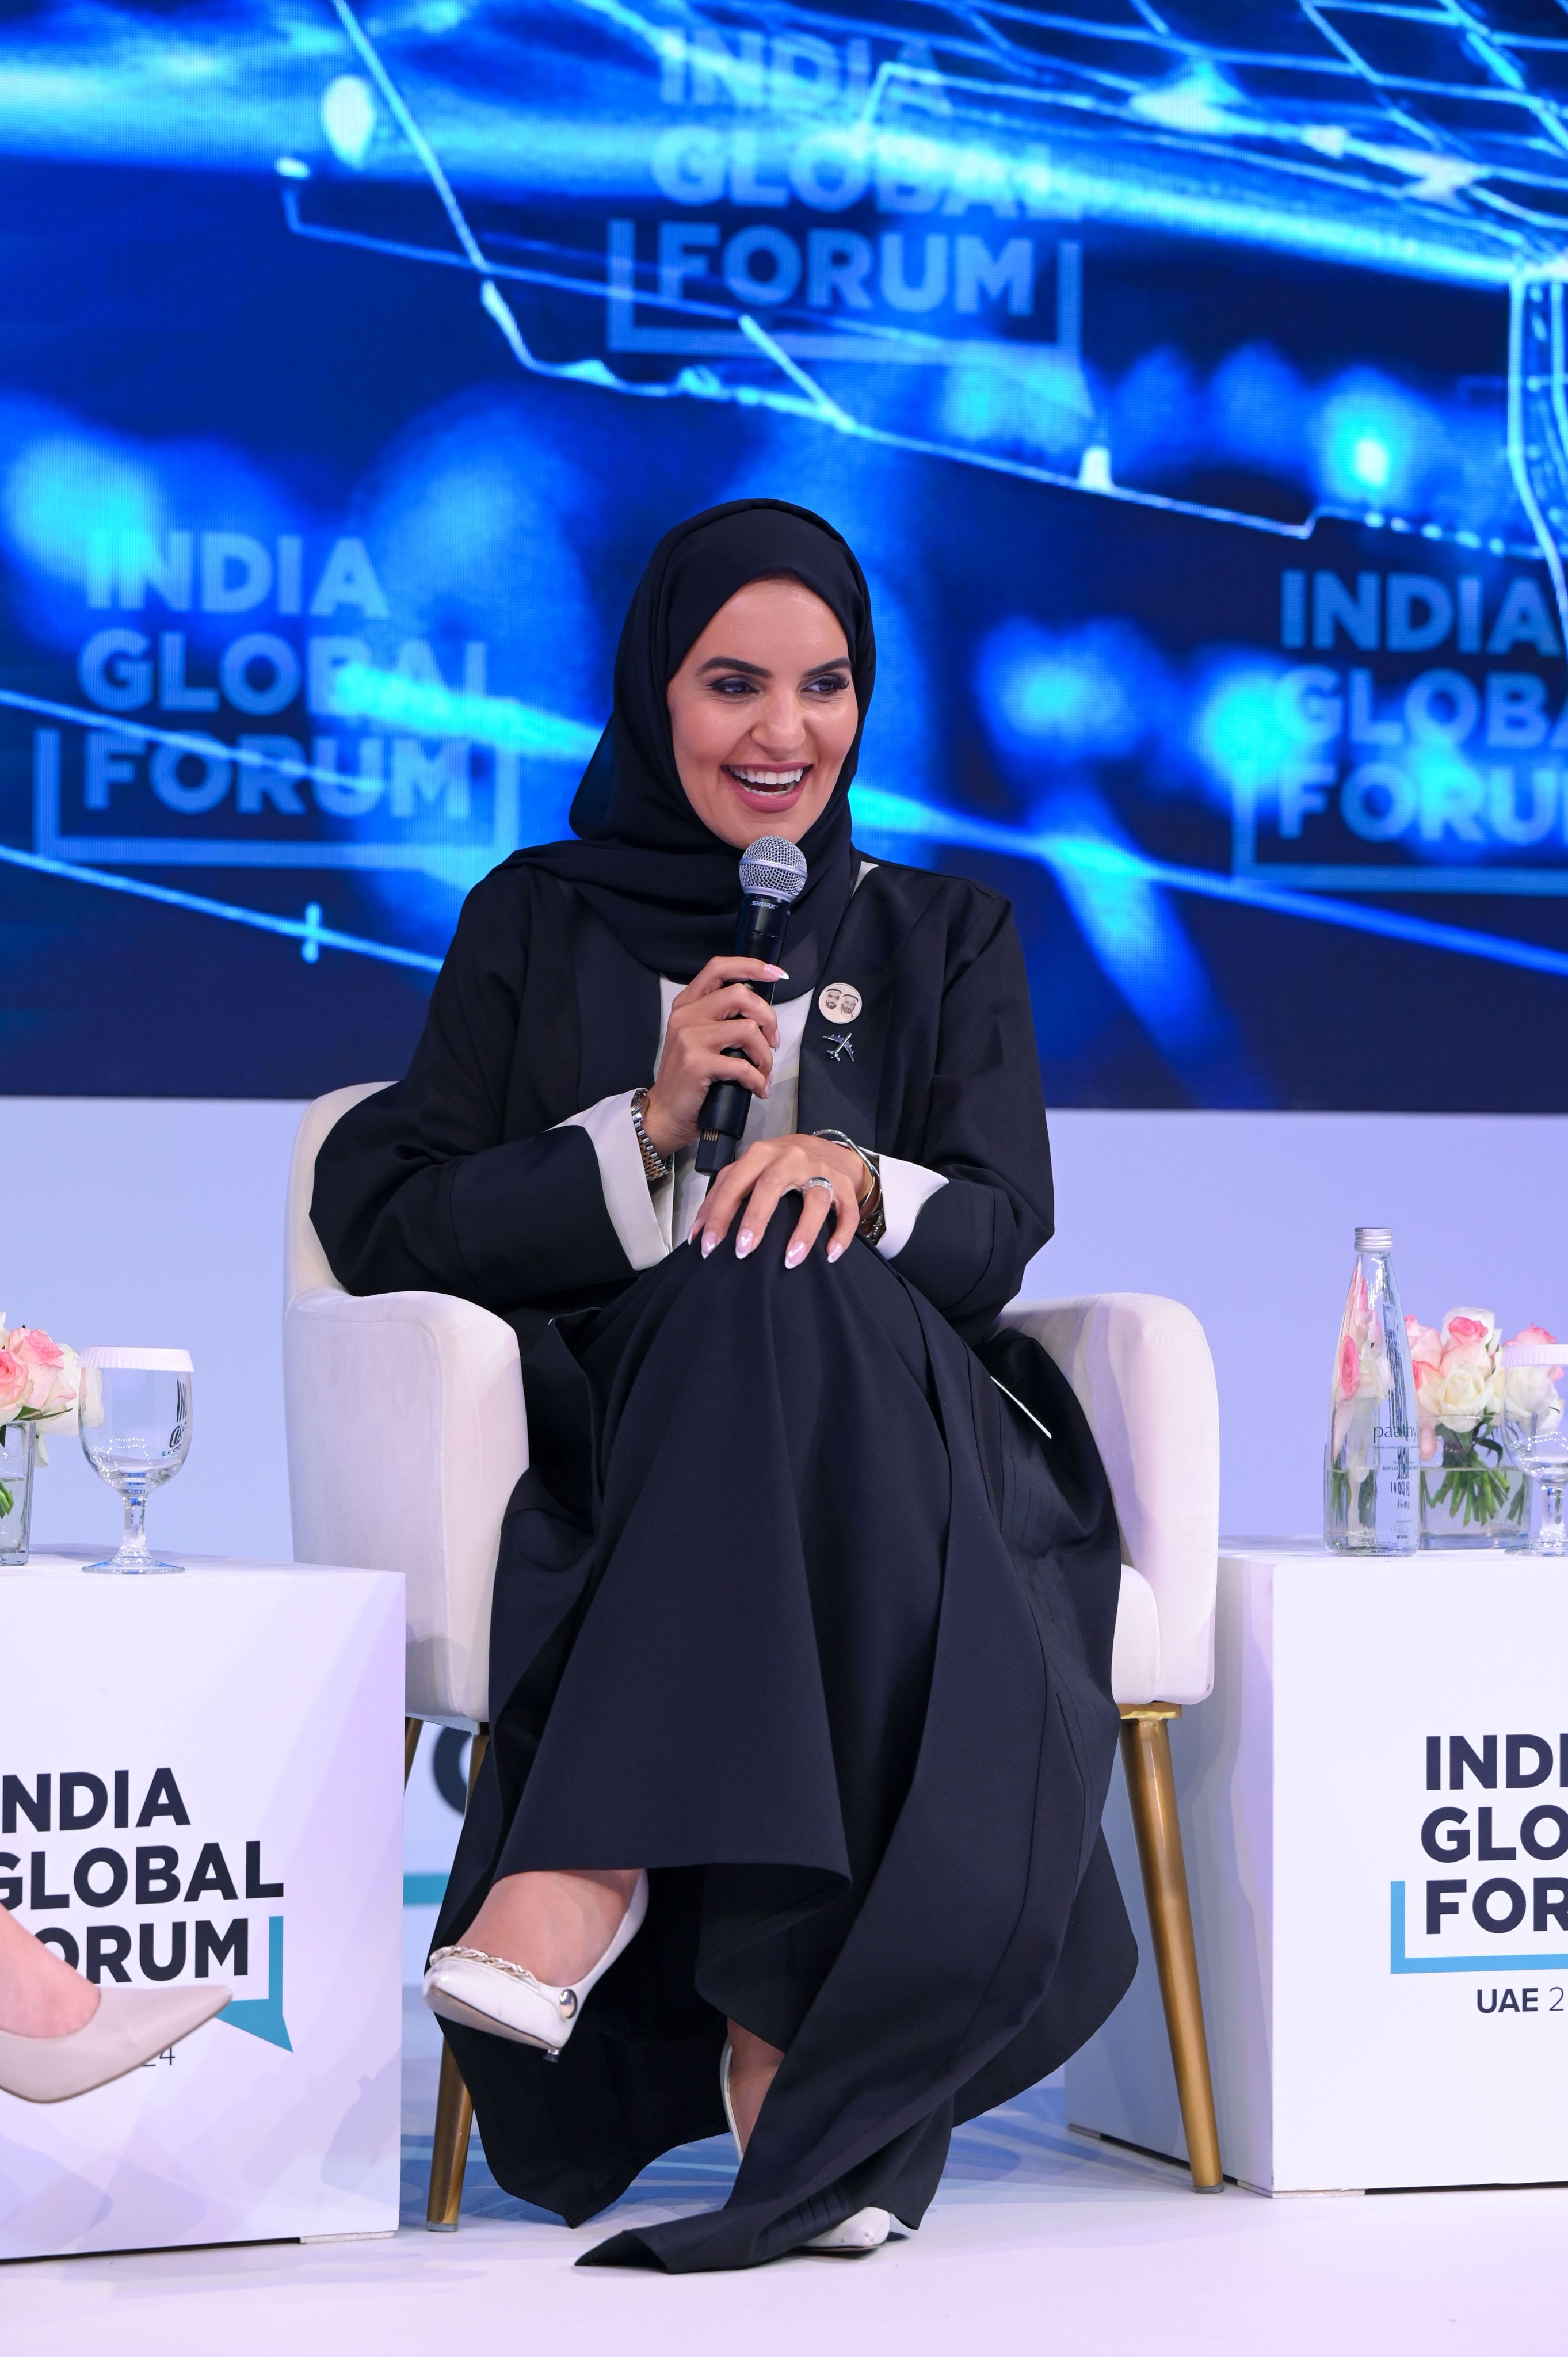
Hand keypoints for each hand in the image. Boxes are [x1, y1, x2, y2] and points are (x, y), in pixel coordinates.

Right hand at [641, 957, 785, 1159]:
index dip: (751, 966)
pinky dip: (758, 1079)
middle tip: (773, 1041)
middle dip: (768, 1018)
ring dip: (765, 1054)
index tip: (775, 973)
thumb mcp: (698, 1037)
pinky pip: (743, 1066)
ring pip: (748, 1030)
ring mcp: (690, 1038)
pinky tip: (757, 1088)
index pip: (719, 968)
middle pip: (740, 995)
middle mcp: (686, 1015)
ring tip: (764, 1071)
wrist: (666, 1112)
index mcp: (687, 1004)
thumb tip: (761, 1013)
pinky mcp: (696, 1063)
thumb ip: (721, 1018)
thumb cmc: (688, 1077)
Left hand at [693, 1134, 867, 1269]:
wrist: (830, 1149)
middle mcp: (791, 1157)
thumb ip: (728, 1191)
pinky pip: (847, 1211)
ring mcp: (821, 1170)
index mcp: (761, 1154)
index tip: (707, 1245)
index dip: (718, 1213)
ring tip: (789, 1261)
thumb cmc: (783, 1164)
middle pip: (771, 1185)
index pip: (735, 1182)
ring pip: (814, 1199)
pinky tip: (830, 1255)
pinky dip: (841, 1234)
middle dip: (755, 1219)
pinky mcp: (845, 1186)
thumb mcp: (754, 1168)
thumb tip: (698, 1232)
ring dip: (802, 1232)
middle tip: (742, 1251)